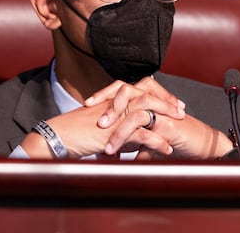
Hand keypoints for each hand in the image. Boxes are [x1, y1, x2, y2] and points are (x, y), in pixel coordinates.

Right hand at [20, 100, 172, 158]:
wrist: (58, 137)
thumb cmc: (74, 133)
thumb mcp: (98, 127)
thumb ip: (114, 128)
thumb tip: (128, 140)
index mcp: (112, 99)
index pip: (139, 90)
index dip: (156, 95)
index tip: (170, 103)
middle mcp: (115, 103)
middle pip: (147, 94)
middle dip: (166, 101)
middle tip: (181, 109)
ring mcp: (115, 115)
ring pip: (147, 110)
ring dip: (166, 118)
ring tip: (180, 126)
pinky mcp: (114, 131)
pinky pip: (141, 134)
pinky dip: (157, 141)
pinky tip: (167, 149)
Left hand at [85, 77, 233, 159]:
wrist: (205, 146)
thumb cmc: (182, 142)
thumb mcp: (155, 144)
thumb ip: (141, 146)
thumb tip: (129, 158)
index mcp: (147, 102)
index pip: (122, 90)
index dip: (105, 94)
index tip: (87, 104)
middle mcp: (153, 102)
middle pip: (126, 90)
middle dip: (108, 102)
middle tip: (94, 117)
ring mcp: (161, 111)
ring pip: (134, 109)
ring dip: (119, 128)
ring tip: (107, 145)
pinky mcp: (168, 125)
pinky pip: (147, 127)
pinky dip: (134, 139)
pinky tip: (126, 153)